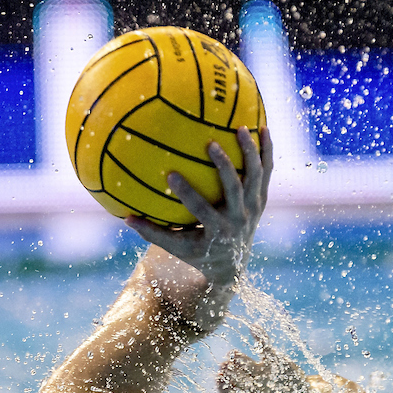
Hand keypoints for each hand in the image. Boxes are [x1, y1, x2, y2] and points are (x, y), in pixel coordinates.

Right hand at [127, 126, 272, 287]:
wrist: (233, 264)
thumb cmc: (198, 253)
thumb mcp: (176, 248)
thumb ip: (152, 233)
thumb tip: (125, 218)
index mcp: (217, 231)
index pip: (202, 210)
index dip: (187, 193)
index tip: (171, 174)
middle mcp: (239, 219)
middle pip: (234, 189)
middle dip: (224, 166)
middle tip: (210, 144)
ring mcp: (254, 208)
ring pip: (255, 176)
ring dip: (250, 152)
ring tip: (240, 128)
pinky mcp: (262, 199)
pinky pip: (267, 172)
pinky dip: (267, 151)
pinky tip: (264, 128)